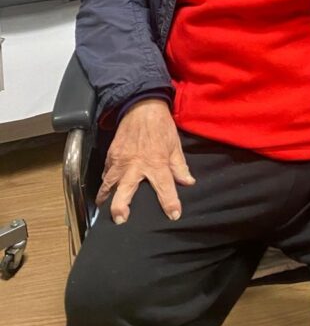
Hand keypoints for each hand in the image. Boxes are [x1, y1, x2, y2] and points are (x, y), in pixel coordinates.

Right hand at [96, 99, 194, 224]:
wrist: (142, 107)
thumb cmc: (161, 126)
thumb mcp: (175, 145)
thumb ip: (180, 167)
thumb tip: (188, 183)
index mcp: (156, 163)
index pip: (165, 187)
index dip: (170, 202)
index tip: (173, 215)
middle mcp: (136, 164)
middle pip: (125, 190)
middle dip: (120, 206)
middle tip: (120, 219)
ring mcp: (120, 160)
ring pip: (109, 183)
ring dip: (106, 197)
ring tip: (105, 209)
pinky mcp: (111, 154)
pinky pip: (106, 172)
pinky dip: (105, 182)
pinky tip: (105, 189)